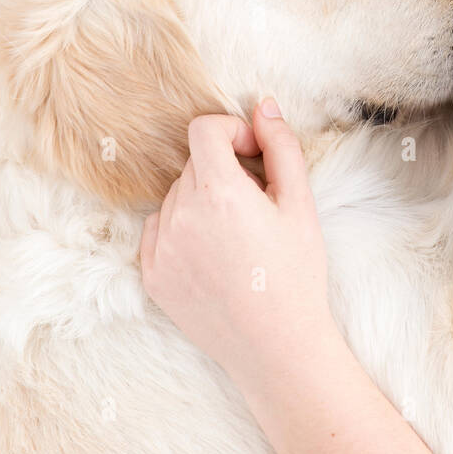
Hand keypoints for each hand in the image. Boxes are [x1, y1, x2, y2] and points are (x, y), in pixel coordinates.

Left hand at [140, 100, 334, 393]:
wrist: (277, 347)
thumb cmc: (296, 274)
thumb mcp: (300, 204)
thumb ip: (281, 146)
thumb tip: (263, 106)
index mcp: (218, 191)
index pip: (204, 129)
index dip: (232, 131)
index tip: (254, 153)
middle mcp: (180, 215)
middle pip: (195, 164)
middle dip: (225, 170)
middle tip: (258, 204)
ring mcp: (161, 248)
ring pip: (177, 197)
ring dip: (203, 201)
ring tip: (238, 237)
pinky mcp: (152, 276)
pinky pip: (158, 230)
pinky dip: (182, 231)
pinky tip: (214, 256)